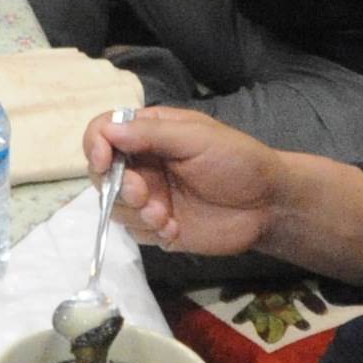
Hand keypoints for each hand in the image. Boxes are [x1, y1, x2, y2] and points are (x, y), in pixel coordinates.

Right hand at [87, 106, 288, 259]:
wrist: (267, 204)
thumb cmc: (237, 160)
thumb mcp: (196, 138)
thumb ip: (151, 134)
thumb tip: (108, 131)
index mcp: (150, 133)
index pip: (103, 132)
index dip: (95, 145)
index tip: (103, 161)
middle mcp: (143, 163)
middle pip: (102, 173)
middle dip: (118, 186)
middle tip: (144, 194)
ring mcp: (149, 197)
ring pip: (114, 206)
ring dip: (135, 213)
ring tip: (166, 217)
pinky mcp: (158, 227)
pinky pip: (135, 232)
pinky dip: (150, 232)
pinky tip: (176, 230)